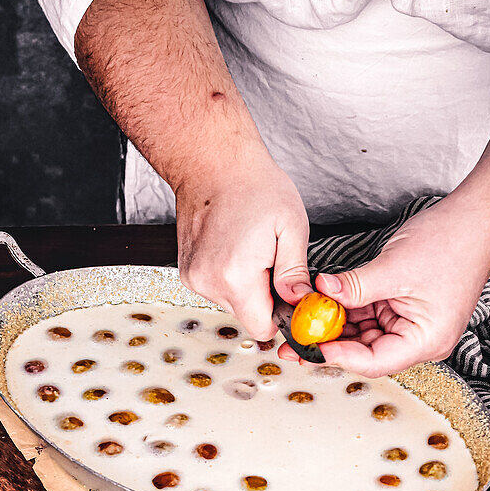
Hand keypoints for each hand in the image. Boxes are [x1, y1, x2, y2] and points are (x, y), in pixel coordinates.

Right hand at [177, 153, 311, 339]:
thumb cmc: (254, 186)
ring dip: (248, 287)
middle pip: (247, 316)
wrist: (212, 162)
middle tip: (272, 260)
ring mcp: (194, 278)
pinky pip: (218, 290)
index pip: (263, 328)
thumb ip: (295, 274)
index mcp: (236, 276)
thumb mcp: (291, 228)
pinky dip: (231, 277)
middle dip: (265, 297)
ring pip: (233, 304)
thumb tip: (301, 304)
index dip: (282, 316)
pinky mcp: (188, 273)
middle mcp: (208, 282)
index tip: (290, 293)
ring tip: (252, 249)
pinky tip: (236, 248)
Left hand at [278, 196, 489, 376]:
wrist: (477, 220)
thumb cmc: (452, 244)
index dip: (339, 355)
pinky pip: (368, 317)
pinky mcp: (401, 309)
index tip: (310, 344)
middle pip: (365, 353)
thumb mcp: (394, 267)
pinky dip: (346, 311)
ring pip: (363, 335)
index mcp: (425, 341)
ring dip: (334, 327)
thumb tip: (320, 293)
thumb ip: (355, 286)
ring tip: (300, 321)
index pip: (374, 361)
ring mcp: (409, 325)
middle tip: (293, 341)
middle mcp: (418, 340)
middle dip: (329, 344)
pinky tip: (321, 305)